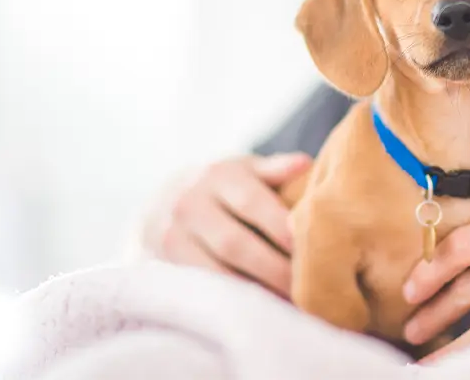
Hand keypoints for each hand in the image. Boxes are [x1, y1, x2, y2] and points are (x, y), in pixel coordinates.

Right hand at [139, 152, 312, 298]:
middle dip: (272, 267)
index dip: (279, 225)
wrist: (164, 202)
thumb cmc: (222, 186)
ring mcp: (173, 236)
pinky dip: (232, 298)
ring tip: (285, 299)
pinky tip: (258, 306)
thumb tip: (305, 164)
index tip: (305, 246)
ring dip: (254, 289)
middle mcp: (190, 203)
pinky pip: (203, 286)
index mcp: (218, 176)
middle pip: (234, 243)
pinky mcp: (167, 263)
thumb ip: (274, 169)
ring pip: (216, 271)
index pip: (251, 201)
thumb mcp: (244, 170)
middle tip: (303, 284)